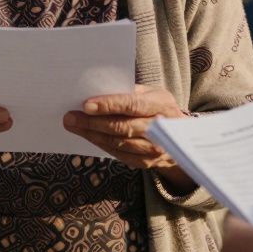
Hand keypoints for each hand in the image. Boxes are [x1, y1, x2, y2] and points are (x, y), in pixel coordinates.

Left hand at [64, 85, 189, 182]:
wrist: (182, 136)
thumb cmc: (159, 107)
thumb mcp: (151, 93)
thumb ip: (130, 91)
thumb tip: (98, 89)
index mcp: (162, 105)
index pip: (132, 105)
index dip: (109, 105)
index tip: (86, 105)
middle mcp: (161, 129)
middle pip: (122, 127)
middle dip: (93, 122)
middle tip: (70, 117)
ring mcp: (154, 149)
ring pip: (118, 143)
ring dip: (92, 134)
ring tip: (73, 125)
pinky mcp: (146, 162)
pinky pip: (119, 154)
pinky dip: (100, 144)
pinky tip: (87, 135)